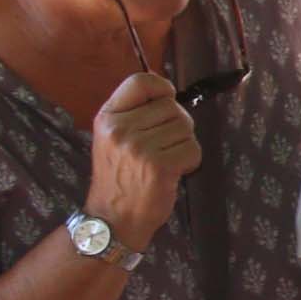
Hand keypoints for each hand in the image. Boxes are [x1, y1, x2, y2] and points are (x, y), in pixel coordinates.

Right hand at [86, 72, 198, 249]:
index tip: (166, 100)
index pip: (141, 81)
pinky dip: (190, 161)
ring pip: (185, 128)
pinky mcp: (160, 166)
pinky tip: (173, 172)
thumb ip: (134, 113)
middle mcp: (121, 129)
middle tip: (163, 145)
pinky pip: (193, 149)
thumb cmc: (119, 177)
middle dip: (177, 124)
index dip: (161, 88)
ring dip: (184, 144)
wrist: (113, 218)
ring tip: (165, 160)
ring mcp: (140, 148)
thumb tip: (168, 91)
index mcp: (107, 117)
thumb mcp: (112, 138)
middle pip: (172, 106)